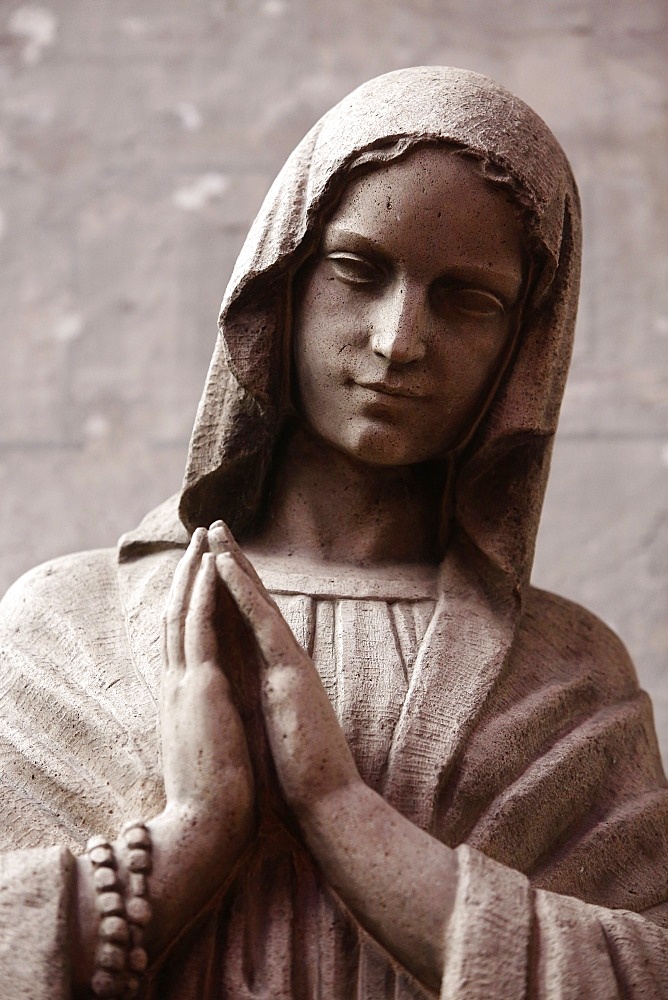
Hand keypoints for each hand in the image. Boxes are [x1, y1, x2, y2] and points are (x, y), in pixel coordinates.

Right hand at [72, 530, 255, 994]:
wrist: (207, 829)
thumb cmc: (216, 796)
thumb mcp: (210, 747)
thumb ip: (207, 721)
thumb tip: (215, 711)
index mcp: (185, 698)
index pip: (184, 638)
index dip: (190, 600)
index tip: (199, 571)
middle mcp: (179, 684)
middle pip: (177, 614)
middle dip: (189, 573)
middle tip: (197, 537)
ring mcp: (186, 683)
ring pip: (184, 611)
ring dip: (195, 570)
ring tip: (204, 535)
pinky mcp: (201, 686)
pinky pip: (200, 625)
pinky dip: (206, 592)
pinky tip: (213, 565)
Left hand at [209, 521, 357, 814]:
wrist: (328, 806)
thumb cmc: (298, 779)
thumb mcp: (269, 730)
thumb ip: (260, 703)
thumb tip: (243, 693)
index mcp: (273, 675)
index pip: (247, 622)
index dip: (230, 589)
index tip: (210, 560)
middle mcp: (283, 661)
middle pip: (252, 601)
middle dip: (231, 562)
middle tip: (213, 526)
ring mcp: (288, 663)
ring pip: (257, 600)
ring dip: (234, 562)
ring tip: (214, 530)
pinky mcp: (289, 672)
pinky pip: (261, 621)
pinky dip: (242, 590)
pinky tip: (224, 564)